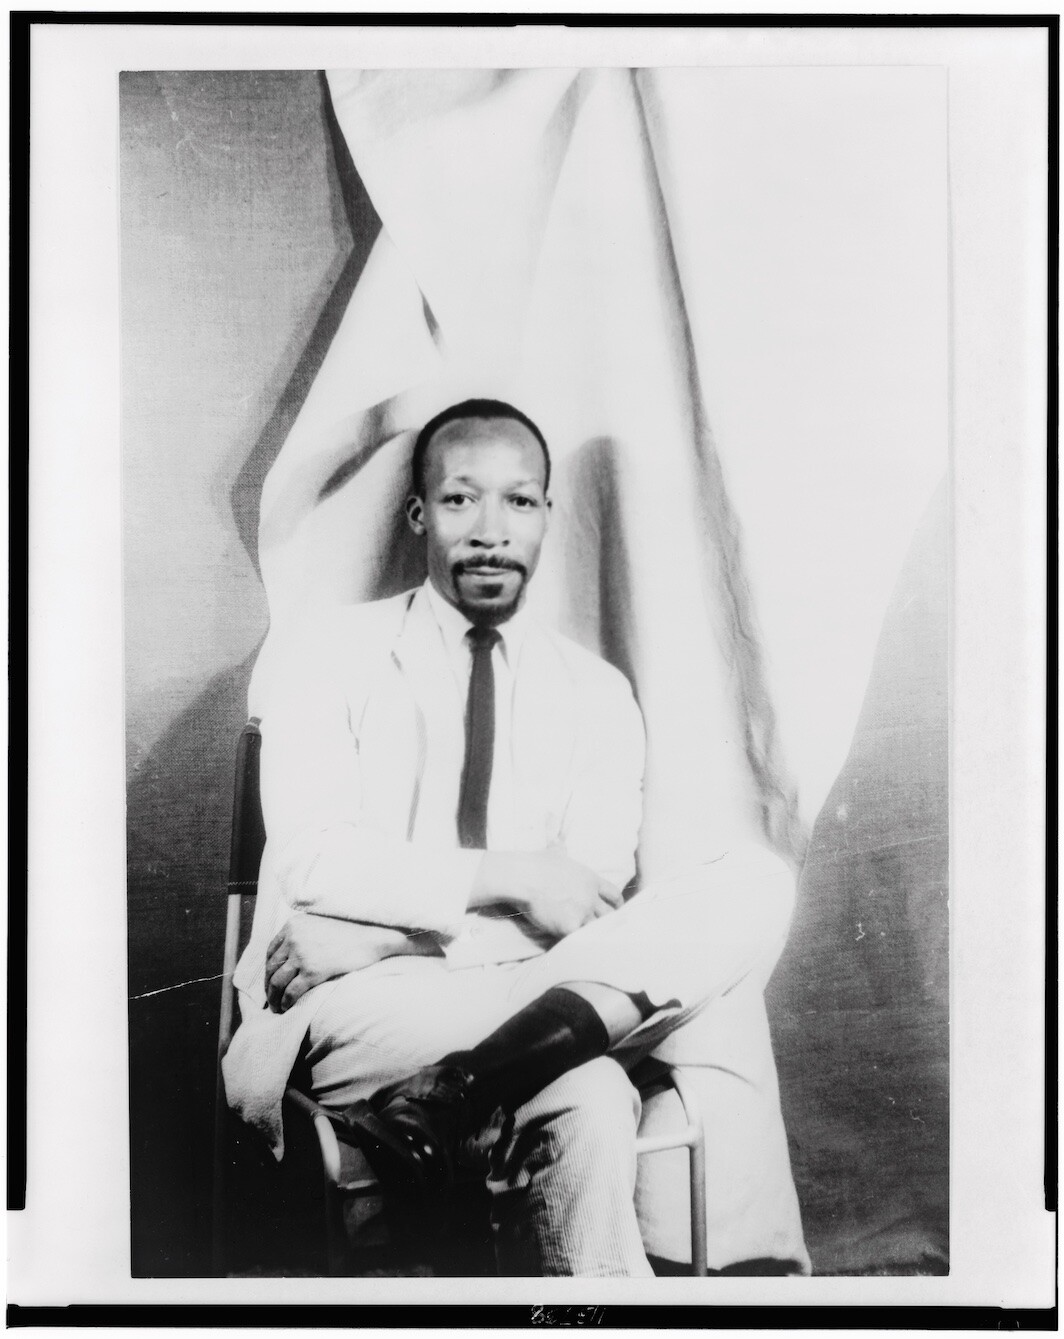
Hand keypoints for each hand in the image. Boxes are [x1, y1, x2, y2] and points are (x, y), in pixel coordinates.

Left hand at [265, 914, 439, 1012]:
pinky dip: (286, 1002)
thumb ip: (303, 934)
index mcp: (293, 924)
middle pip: (271, 967)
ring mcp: (302, 954)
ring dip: (274, 997)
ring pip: (277, 981)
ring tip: (277, 1007)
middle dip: (268, 985)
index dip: (268, 968)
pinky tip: (287, 1007)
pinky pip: (291, 991)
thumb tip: (291, 955)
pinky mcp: (313, 971)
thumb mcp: (320, 924)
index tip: (270, 980)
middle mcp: (294, 938)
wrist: (373, 936)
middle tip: (270, 998)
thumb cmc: (351, 932)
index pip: (271, 950)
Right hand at [472, 850, 622, 941]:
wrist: (524, 876)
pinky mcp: (570, 925)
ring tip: (590, 942)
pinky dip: (578, 943)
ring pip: (596, 929)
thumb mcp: (553, 853)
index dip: (616, 905)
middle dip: (607, 923)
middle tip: (603, 930)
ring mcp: (582, 911)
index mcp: (590, 879)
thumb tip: (558, 841)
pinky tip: (574, 946)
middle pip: (609, 915)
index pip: (614, 895)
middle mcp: (591, 896)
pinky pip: (580, 939)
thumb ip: (560, 849)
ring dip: (591, 934)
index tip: (614, 911)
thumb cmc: (535, 864)